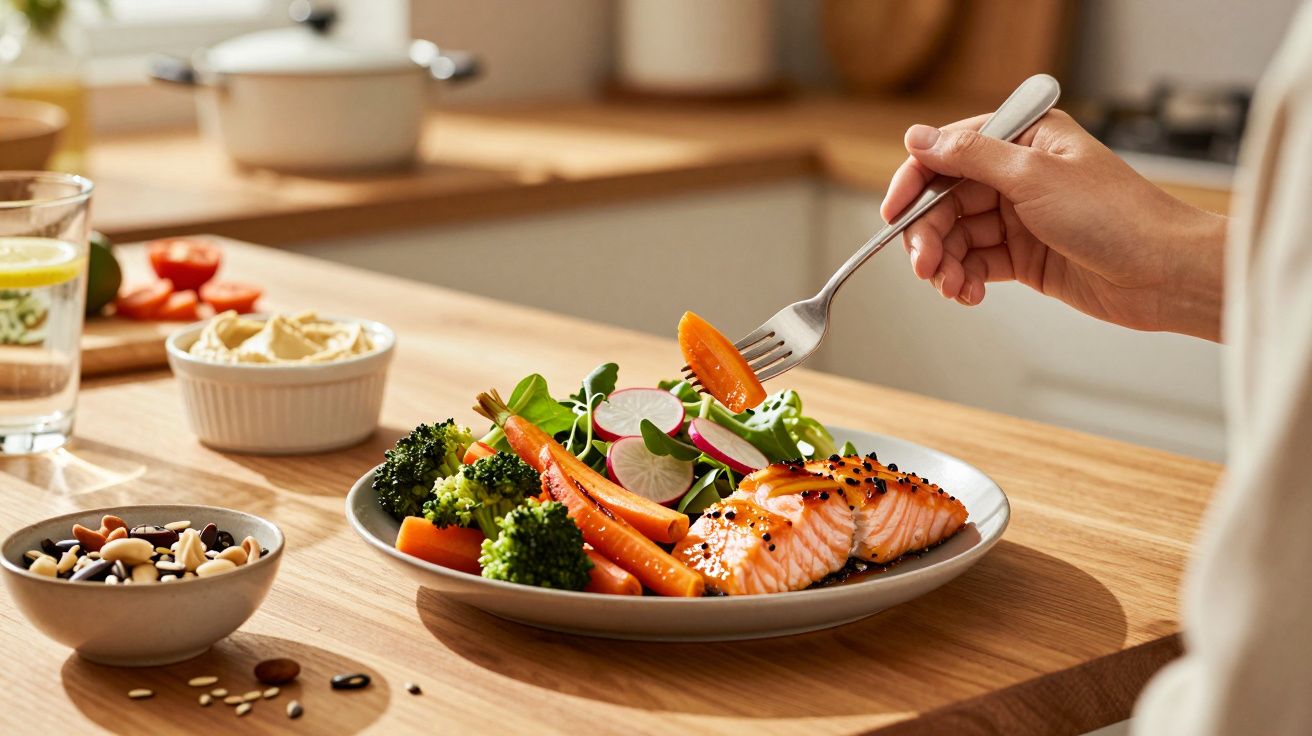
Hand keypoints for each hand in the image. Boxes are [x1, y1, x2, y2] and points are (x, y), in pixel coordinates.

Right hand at [880, 109, 1226, 340]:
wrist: (1164, 275)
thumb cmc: (1119, 218)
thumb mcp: (1034, 178)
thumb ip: (970, 157)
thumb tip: (919, 138)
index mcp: (1024, 140)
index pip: (948, 154)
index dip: (915, 184)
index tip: (894, 214)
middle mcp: (1018, 175)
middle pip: (946, 202)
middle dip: (929, 235)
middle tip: (924, 265)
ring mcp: (1020, 217)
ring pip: (958, 237)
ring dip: (945, 264)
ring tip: (950, 286)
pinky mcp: (1025, 256)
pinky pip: (976, 264)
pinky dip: (964, 280)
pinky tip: (968, 293)